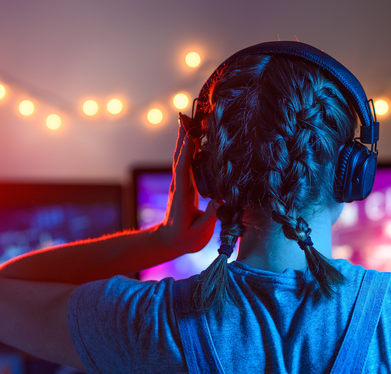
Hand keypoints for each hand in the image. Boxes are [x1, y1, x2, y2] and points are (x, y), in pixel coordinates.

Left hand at [157, 114, 221, 254]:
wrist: (169, 241)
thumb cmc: (184, 239)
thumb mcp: (199, 232)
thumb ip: (210, 216)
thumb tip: (221, 201)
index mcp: (183, 194)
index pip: (184, 169)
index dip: (187, 151)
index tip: (190, 134)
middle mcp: (179, 184)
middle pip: (180, 155)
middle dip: (183, 135)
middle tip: (186, 114)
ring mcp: (180, 183)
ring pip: (182, 156)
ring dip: (185, 137)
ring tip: (189, 118)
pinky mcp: (184, 184)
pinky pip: (186, 162)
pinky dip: (189, 147)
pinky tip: (194, 137)